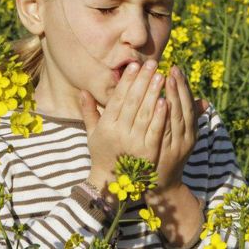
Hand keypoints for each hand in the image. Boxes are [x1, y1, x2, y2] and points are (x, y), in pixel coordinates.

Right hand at [79, 60, 167, 197]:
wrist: (113, 184)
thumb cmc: (103, 154)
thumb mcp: (93, 133)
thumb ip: (89, 111)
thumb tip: (82, 90)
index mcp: (106, 126)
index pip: (117, 98)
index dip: (126, 81)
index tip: (134, 65)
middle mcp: (118, 133)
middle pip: (132, 102)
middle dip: (143, 81)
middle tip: (153, 64)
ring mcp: (133, 144)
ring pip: (144, 113)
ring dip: (153, 93)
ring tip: (162, 76)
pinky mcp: (148, 153)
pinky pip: (154, 131)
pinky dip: (160, 116)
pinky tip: (166, 101)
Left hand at [151, 65, 208, 192]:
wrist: (163, 185)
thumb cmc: (169, 155)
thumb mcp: (181, 136)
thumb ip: (188, 118)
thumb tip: (204, 101)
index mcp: (191, 131)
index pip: (188, 104)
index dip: (183, 86)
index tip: (176, 69)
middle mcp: (187, 137)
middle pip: (184, 108)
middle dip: (178, 87)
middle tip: (170, 69)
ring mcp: (177, 145)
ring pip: (177, 117)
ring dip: (172, 98)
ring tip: (164, 79)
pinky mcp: (166, 153)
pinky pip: (166, 132)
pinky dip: (165, 117)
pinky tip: (160, 103)